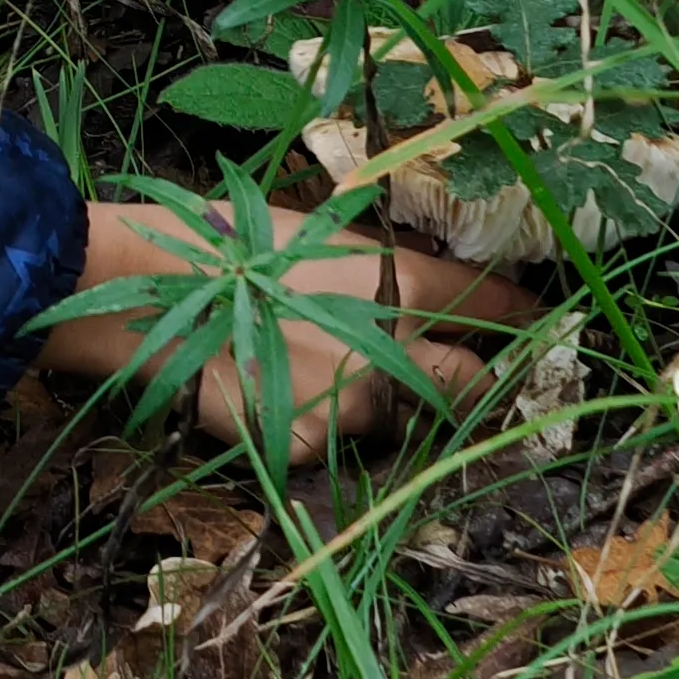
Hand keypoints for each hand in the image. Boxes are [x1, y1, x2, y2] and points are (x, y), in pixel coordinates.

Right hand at [49, 191, 523, 460]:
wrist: (143, 296)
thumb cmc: (225, 242)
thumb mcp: (317, 232)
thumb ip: (380, 267)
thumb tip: (425, 285)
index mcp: (397, 286)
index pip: (492, 305)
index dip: (521, 314)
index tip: (535, 320)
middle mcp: (392, 355)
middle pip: (477, 385)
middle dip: (486, 381)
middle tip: (478, 373)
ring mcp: (352, 409)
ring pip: (401, 418)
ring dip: (392, 404)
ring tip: (343, 376)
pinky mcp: (308, 446)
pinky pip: (337, 441)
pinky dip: (325, 422)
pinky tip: (285, 392)